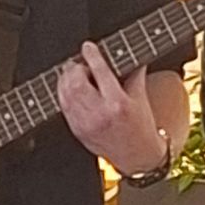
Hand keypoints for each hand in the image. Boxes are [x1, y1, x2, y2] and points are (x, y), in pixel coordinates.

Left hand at [59, 44, 166, 177]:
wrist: (137, 157)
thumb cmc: (141, 128)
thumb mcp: (141, 99)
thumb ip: (134, 75)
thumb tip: (130, 55)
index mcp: (118, 103)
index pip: (100, 72)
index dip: (91, 55)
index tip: (88, 47)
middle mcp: (99, 114)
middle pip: (75, 82)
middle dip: (75, 68)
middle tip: (80, 63)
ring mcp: (86, 123)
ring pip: (65, 93)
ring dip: (66, 79)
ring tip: (74, 74)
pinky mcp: (77, 130)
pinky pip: (63, 107)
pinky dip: (64, 94)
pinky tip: (70, 89)